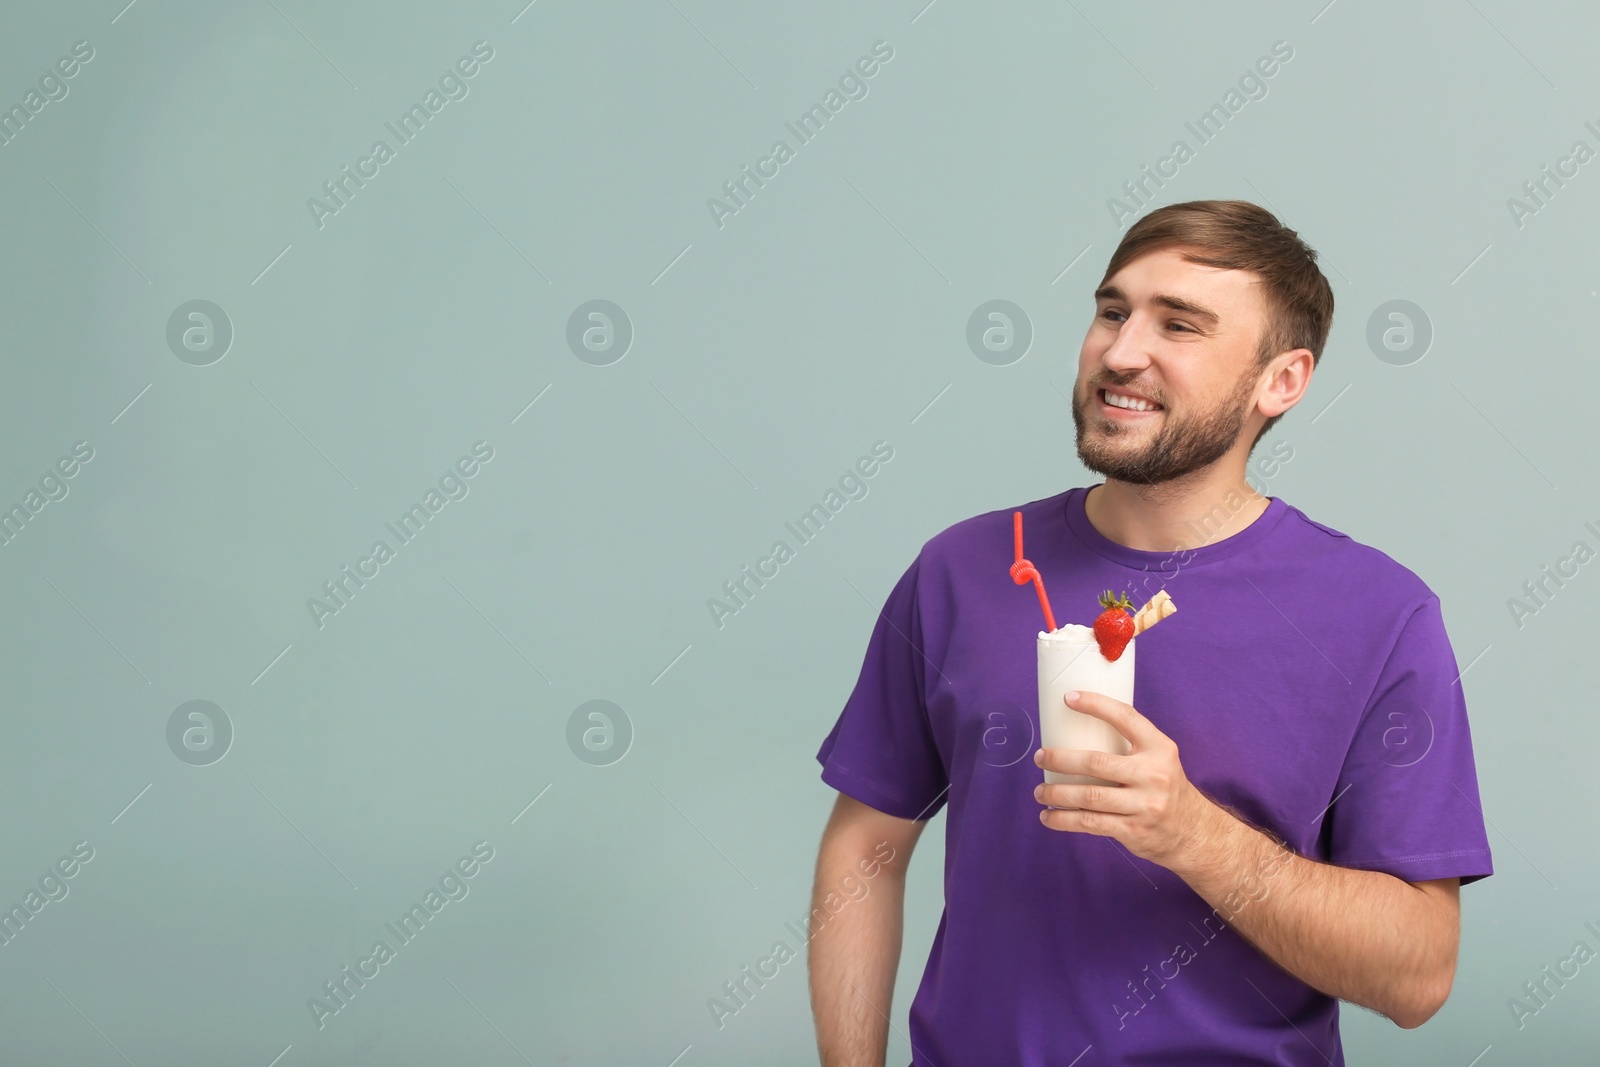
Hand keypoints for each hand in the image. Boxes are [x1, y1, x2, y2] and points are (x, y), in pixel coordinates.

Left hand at [1032, 689, 1213, 868]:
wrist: (1192, 831)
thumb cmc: (1164, 787)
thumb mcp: (1159, 758)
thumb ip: (1129, 744)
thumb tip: (1078, 728)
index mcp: (1159, 748)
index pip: (1126, 718)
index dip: (1096, 705)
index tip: (1069, 698)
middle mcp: (1153, 774)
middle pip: (1096, 762)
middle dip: (1060, 759)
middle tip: (1040, 758)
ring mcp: (1144, 805)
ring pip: (1088, 796)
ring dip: (1056, 794)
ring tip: (1040, 791)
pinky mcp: (1133, 830)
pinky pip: (1090, 823)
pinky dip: (1064, 820)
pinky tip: (1048, 817)